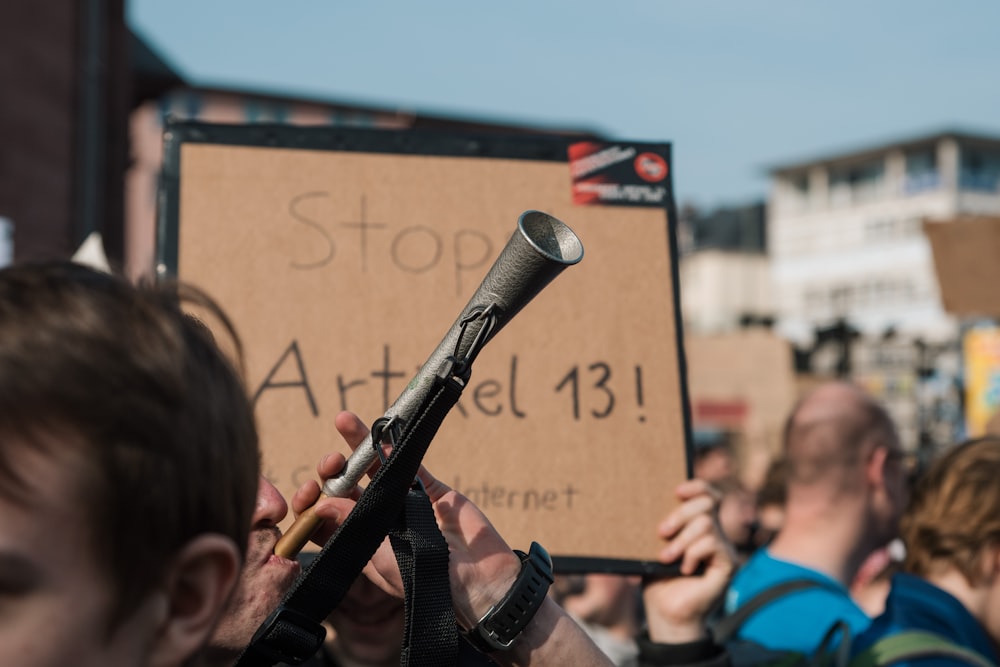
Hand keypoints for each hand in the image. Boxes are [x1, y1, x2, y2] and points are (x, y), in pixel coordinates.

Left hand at [291, 410, 521, 629]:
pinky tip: (380, 433)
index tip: (309, 492)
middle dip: (334, 470)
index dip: (314, 501)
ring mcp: (404, 501)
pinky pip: (408, 463)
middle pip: (347, 487)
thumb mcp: (378, 555)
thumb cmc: (422, 578)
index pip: (328, 518)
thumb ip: (351, 525)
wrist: (475, 576)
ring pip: (375, 467)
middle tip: (331, 463)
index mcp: (360, 542)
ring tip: (344, 421)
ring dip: (358, 444)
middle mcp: (378, 519)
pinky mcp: (429, 489)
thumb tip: (321, 503)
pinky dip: (393, 447)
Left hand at [642, 479, 736, 642]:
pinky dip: (693, 554)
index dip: (697, 487)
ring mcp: (723, 549)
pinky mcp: (728, 565)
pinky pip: (712, 544)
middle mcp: (714, 534)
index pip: (708, 495)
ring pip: (706, 524)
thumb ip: (663, 525)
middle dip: (680, 514)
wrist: (665, 613)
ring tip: (666, 558)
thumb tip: (650, 500)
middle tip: (662, 532)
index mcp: (697, 525)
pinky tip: (684, 569)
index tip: (676, 491)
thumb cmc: (657, 579)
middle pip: (707, 503)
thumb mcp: (656, 546)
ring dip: (682, 540)